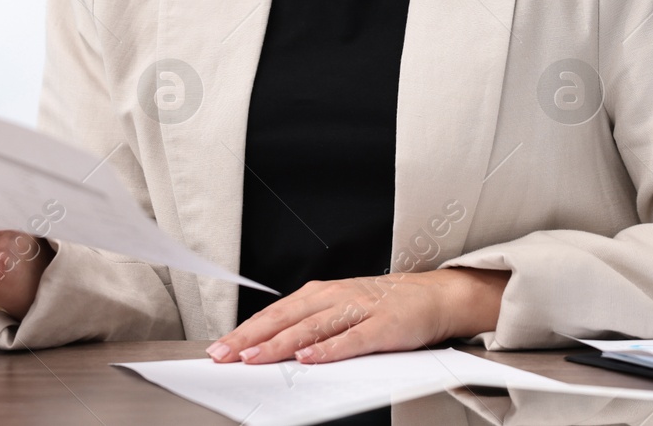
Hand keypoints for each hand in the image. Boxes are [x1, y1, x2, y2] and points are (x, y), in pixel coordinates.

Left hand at [205, 267, 508, 364]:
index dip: (245, 330)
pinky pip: (350, 339)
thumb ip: (308, 326)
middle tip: (224, 354)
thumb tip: (270, 346)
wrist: (433, 296)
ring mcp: (358, 310)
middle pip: (285, 319)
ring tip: (255, 358)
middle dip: (250, 338)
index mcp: (320, 294)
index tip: (219, 347)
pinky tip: (309, 359)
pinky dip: (328, 349)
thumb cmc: (384, 305)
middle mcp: (334, 297)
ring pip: (311, 328)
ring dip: (280, 344)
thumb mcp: (340, 308)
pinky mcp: (381, 326)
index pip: (274, 313)